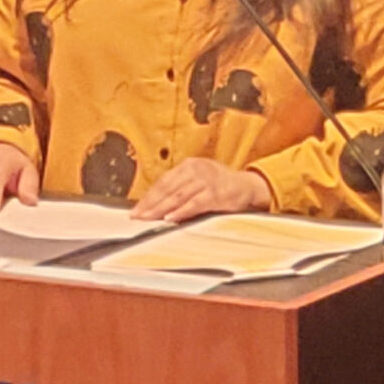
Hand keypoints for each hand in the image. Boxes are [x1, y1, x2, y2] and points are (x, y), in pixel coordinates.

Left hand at [130, 158, 271, 221]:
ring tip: (148, 218)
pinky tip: (170, 218)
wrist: (247, 185)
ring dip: (160, 208)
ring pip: (177, 196)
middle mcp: (195, 170)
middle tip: (137, 215)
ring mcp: (205, 181)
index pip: (163, 181)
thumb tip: (155, 203)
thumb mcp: (198, 179)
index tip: (137, 209)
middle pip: (167, 188)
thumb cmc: (219, 184)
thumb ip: (180, 187)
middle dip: (150, 204)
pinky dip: (181, 212)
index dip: (148, 196)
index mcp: (188, 165)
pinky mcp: (215, 194)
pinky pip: (194, 204)